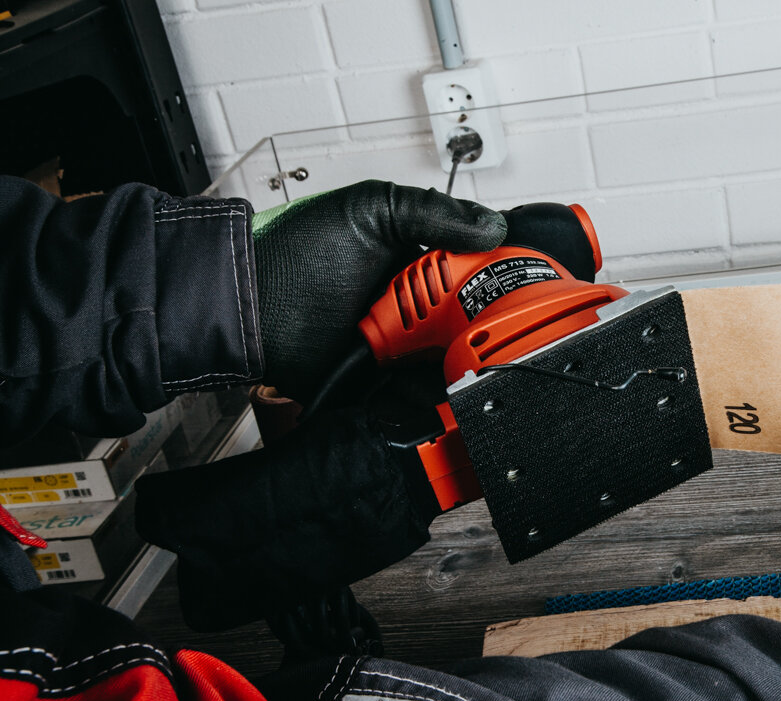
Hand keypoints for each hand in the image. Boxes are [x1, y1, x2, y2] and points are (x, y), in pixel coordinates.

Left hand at [252, 180, 505, 401]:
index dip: (498, 280)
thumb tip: (492, 227)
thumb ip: (432, 212)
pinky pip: (416, 396)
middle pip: (468, 323)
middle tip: (498, 333)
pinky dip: (434, 398)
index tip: (519, 287)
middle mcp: (409, 305)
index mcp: (412, 262)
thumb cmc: (294, 252)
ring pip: (449, 361)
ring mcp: (396, 346)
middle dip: (487, 330)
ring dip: (467, 365)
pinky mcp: (380, 383)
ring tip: (486, 366)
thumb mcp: (370, 210)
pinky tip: (452, 392)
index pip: (472, 273)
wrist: (249, 306)